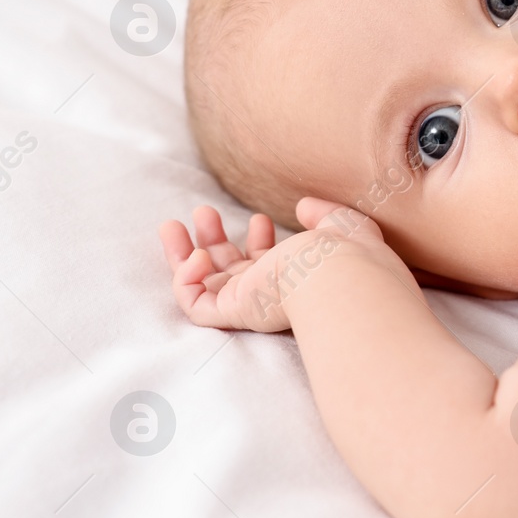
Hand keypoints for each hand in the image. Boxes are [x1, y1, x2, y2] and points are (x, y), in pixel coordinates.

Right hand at [159, 197, 404, 331]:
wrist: (339, 271)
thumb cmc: (347, 249)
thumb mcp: (338, 222)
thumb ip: (321, 213)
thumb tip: (304, 206)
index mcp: (295, 275)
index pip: (266, 264)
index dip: (256, 240)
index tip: (261, 219)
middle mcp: (270, 291)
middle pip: (229, 272)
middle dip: (212, 240)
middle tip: (203, 213)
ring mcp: (249, 302)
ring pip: (202, 287)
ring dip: (182, 255)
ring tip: (171, 225)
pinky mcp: (233, 311)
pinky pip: (194, 303)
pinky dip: (185, 278)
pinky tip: (198, 256)